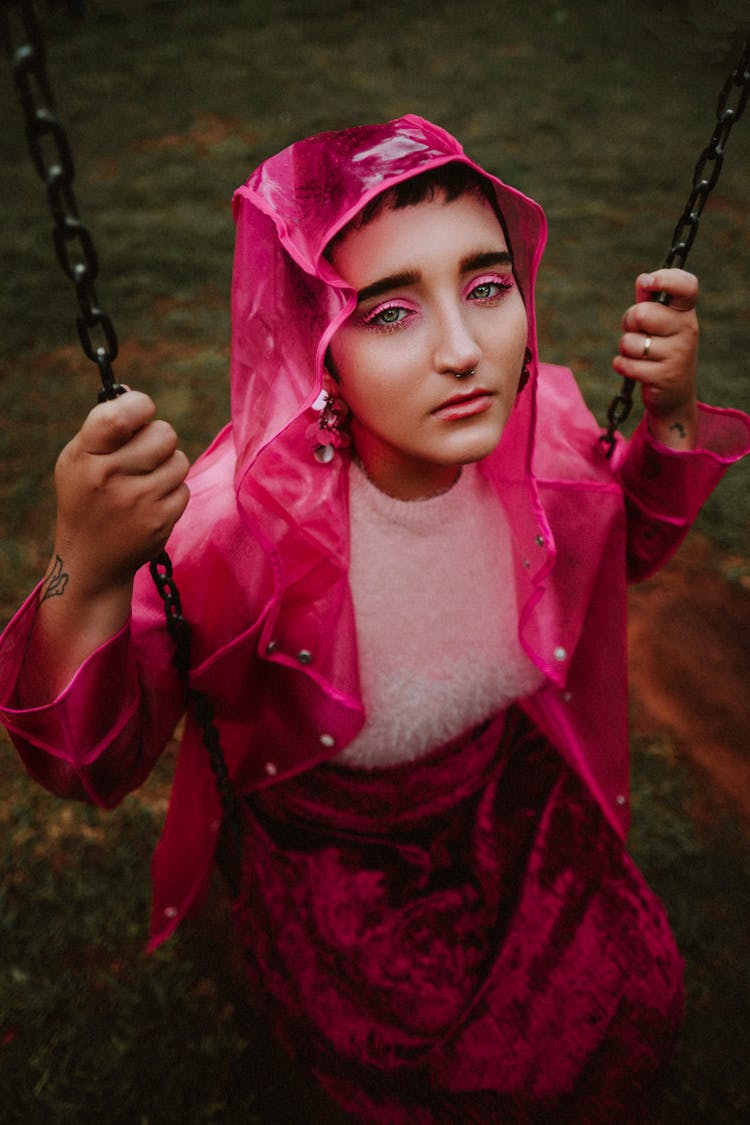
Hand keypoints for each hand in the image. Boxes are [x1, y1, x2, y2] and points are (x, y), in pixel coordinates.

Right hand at [53, 391, 189, 597]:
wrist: (91, 558)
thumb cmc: (87, 496)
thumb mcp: (79, 459)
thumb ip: (105, 427)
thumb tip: (134, 395)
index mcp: (85, 455)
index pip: (120, 416)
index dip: (140, 405)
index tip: (141, 411)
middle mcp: (109, 478)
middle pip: (164, 433)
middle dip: (159, 438)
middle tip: (144, 453)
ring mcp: (137, 501)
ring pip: (179, 460)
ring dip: (168, 466)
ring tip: (145, 481)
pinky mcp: (160, 521)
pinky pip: (184, 488)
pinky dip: (172, 492)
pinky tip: (151, 503)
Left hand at [612, 268, 698, 447]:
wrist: (674, 394)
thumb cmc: (661, 349)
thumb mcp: (658, 323)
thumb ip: (648, 301)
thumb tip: (643, 279)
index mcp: (685, 312)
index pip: (686, 286)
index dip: (666, 278)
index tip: (647, 282)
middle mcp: (687, 329)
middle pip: (642, 313)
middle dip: (629, 322)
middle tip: (638, 332)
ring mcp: (678, 353)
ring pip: (630, 341)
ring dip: (625, 348)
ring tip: (640, 354)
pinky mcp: (664, 376)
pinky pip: (626, 364)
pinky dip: (622, 365)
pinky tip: (635, 369)